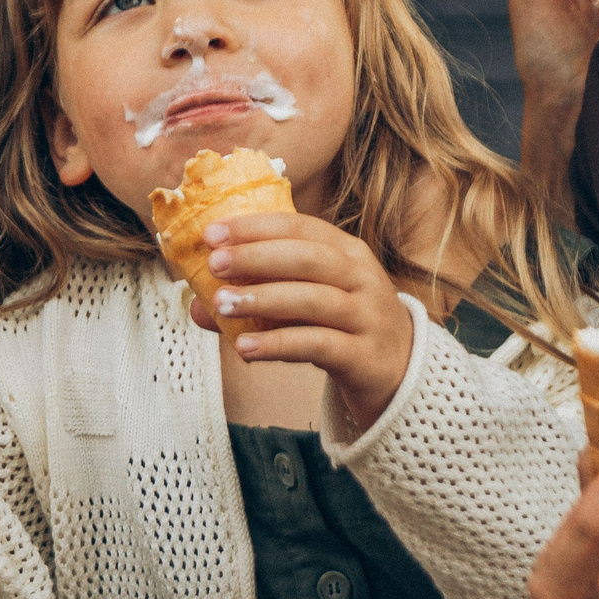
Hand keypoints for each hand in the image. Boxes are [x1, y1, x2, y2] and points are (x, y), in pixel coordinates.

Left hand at [193, 211, 415, 430]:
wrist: (400, 371)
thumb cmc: (343, 326)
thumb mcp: (305, 304)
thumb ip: (259, 299)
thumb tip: (197, 304)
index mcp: (348, 252)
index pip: (301, 228)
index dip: (255, 227)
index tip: (212, 233)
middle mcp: (362, 277)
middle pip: (308, 258)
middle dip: (256, 256)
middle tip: (214, 263)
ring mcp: (367, 316)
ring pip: (313, 299)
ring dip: (263, 299)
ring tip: (222, 304)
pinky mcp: (365, 356)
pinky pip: (318, 345)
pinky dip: (278, 344)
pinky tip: (245, 348)